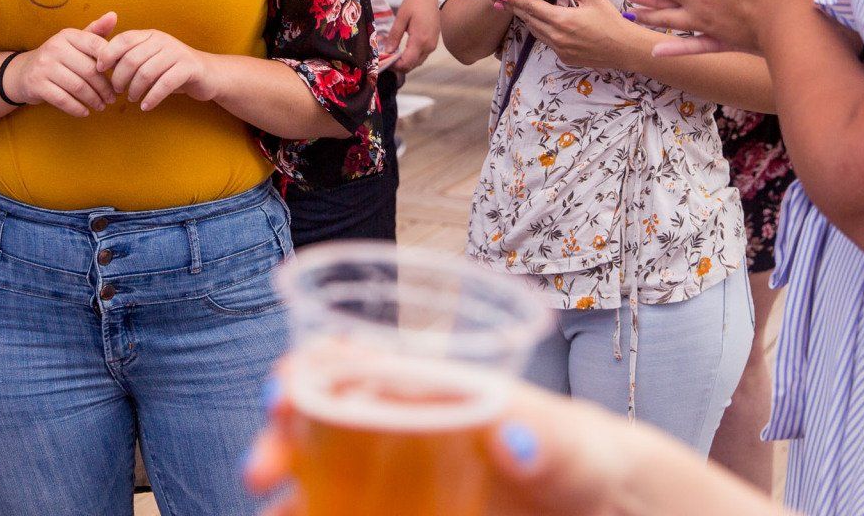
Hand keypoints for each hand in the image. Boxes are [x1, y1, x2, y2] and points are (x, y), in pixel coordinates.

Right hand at [10, 13, 118, 116]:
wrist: (24, 72)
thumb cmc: (59, 57)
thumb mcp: (75, 43)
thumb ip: (95, 32)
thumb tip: (114, 15)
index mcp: (67, 35)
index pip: (96, 45)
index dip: (111, 61)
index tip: (120, 74)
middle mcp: (54, 47)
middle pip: (89, 70)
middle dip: (105, 87)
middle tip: (113, 98)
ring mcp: (44, 66)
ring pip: (78, 87)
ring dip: (93, 99)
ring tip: (102, 105)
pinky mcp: (36, 84)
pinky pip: (63, 100)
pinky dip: (77, 108)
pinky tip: (86, 112)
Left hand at [96, 29, 213, 111]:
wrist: (207, 74)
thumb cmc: (170, 69)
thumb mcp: (150, 57)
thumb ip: (129, 57)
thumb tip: (99, 65)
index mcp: (150, 35)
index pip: (123, 39)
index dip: (108, 53)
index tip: (99, 69)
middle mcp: (163, 40)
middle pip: (132, 59)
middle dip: (119, 77)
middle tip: (116, 90)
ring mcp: (177, 53)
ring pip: (146, 73)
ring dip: (135, 89)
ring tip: (132, 99)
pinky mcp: (189, 68)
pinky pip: (165, 84)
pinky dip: (152, 98)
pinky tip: (146, 106)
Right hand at [247, 362, 784, 515]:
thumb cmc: (607, 470)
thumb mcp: (590, 459)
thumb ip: (557, 447)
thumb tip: (511, 434)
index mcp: (449, 391)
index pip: (366, 363)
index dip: (311, 370)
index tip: (276, 395)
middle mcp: (421, 428)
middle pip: (334, 417)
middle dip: (284, 435)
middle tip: (256, 472)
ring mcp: (417, 477)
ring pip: (335, 470)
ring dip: (294, 486)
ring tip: (265, 512)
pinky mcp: (421, 514)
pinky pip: (359, 511)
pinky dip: (321, 515)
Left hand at [382, 0, 442, 72]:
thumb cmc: (415, 2)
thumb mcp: (401, 17)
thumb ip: (394, 35)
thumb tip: (387, 51)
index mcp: (420, 40)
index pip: (406, 63)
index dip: (393, 66)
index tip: (382, 61)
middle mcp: (428, 46)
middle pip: (412, 65)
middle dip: (397, 66)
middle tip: (384, 59)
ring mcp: (432, 45)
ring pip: (417, 62)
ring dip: (404, 63)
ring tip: (391, 56)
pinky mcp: (433, 43)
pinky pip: (421, 56)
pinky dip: (411, 58)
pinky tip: (401, 52)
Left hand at [500, 0, 650, 69]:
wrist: (625, 49)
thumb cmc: (611, 21)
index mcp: (561, 20)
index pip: (530, 8)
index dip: (514, 0)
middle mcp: (556, 37)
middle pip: (529, 21)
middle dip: (516, 10)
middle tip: (504, 0)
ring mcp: (560, 50)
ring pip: (536, 33)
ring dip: (528, 21)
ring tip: (521, 10)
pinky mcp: (565, 58)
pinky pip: (547, 42)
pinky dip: (542, 31)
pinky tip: (544, 24)